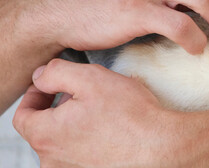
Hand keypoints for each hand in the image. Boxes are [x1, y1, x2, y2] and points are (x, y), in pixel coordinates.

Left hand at [12, 59, 208, 166]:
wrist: (161, 144)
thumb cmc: (130, 114)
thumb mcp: (90, 78)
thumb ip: (55, 72)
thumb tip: (40, 77)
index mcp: (47, 135)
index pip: (23, 116)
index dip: (34, 96)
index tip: (50, 86)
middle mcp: (54, 161)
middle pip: (43, 129)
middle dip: (58, 108)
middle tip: (82, 94)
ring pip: (63, 142)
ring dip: (73, 124)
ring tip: (99, 111)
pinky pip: (80, 154)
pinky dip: (87, 139)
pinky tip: (109, 129)